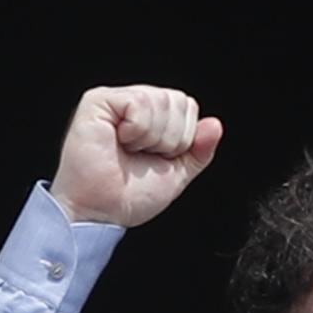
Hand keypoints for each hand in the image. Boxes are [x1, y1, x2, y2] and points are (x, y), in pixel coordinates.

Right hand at [49, 85, 222, 226]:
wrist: (101, 211)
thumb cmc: (129, 195)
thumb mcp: (177, 173)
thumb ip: (199, 150)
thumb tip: (215, 125)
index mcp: (151, 118)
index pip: (187, 106)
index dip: (183, 138)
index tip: (158, 158)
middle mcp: (133, 105)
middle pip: (178, 101)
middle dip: (171, 139)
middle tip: (143, 156)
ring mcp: (115, 100)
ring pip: (161, 101)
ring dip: (153, 137)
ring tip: (130, 150)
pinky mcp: (97, 101)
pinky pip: (138, 103)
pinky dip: (137, 130)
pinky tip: (120, 141)